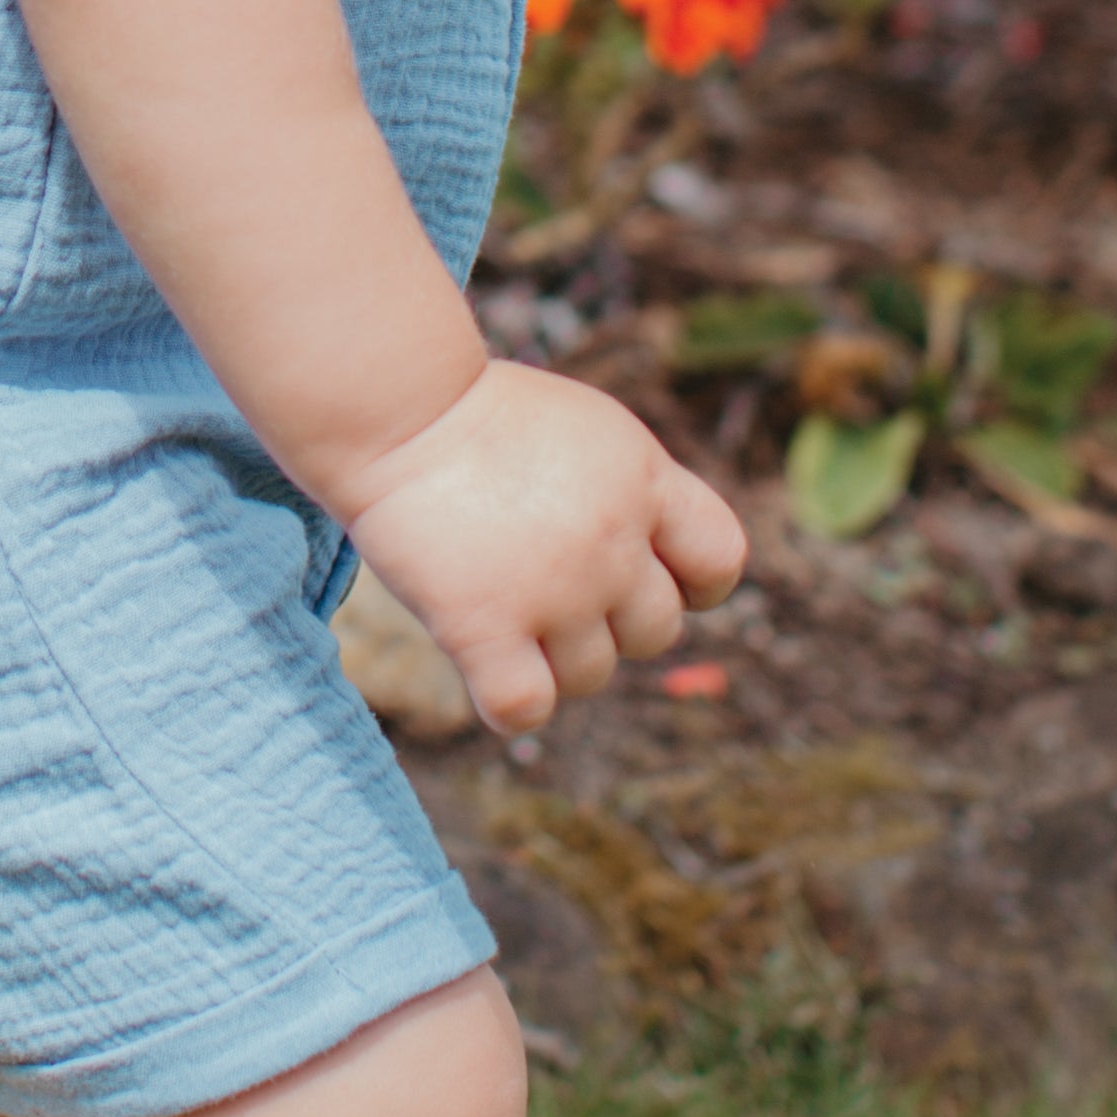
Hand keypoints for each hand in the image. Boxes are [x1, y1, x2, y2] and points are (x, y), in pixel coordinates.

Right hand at [341, 367, 745, 738]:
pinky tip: (485, 668)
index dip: (691, 583)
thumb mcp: (586, 431)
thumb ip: (629, 494)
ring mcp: (555, 589)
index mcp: (644, 478)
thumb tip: (650, 568)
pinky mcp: (487, 628)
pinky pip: (526, 709)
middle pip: (656, 632)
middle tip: (549, 585)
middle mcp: (613, 540)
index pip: (720, 560)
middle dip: (611, 621)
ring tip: (505, 607)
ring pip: (592, 676)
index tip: (644, 573)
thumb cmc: (476, 412)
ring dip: (555, 659)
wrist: (395, 408)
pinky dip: (511, 703)